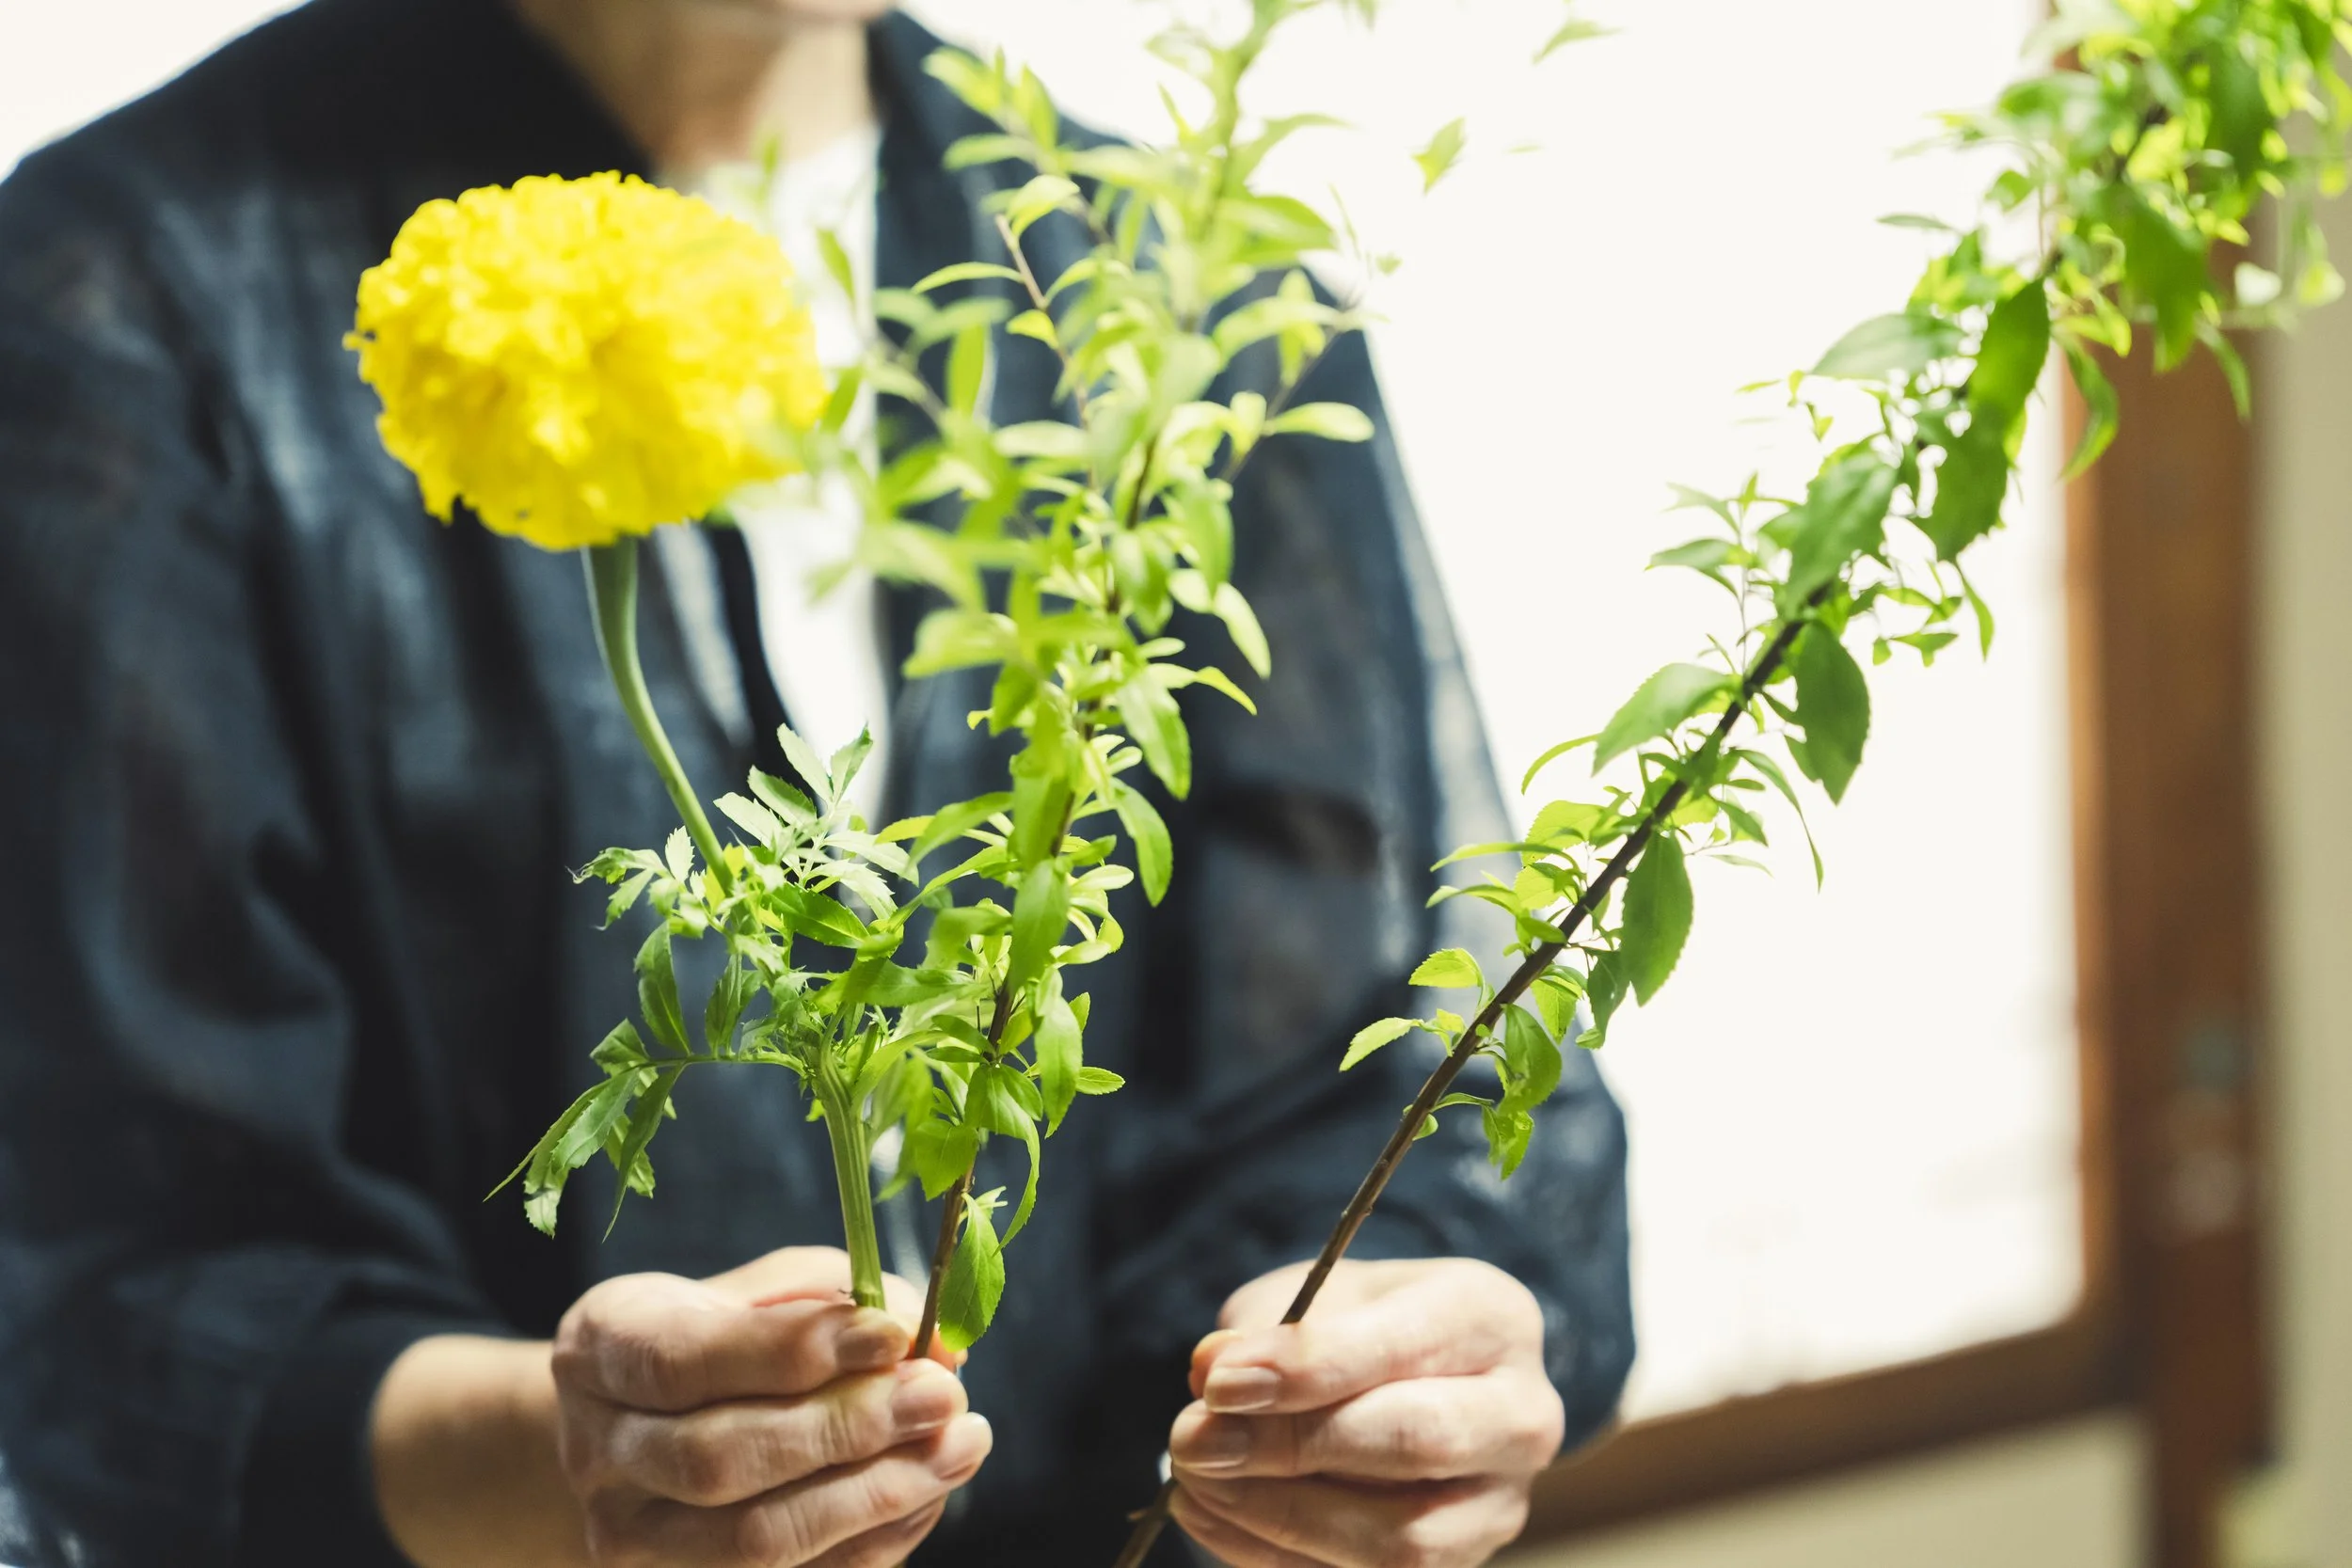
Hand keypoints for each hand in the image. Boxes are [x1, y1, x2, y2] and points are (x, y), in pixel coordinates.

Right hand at [552, 1247, 989, 1566]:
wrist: (648, 1435)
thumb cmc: (721, 1340)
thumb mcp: (761, 1291)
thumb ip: (836, 1299)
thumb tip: (922, 1337)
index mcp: (601, 1350)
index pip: (684, 1363)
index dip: (792, 1351)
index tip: (892, 1336)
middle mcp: (598, 1454)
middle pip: (718, 1460)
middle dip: (847, 1428)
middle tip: (942, 1394)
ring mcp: (630, 1541)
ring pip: (755, 1541)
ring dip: (876, 1494)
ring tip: (961, 1443)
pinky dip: (874, 1539)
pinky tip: (928, 1491)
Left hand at [1166, 1258, 1562, 1567]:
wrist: (1408, 1381)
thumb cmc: (1357, 1326)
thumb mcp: (1315, 1294)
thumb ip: (1268, 1326)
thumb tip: (1213, 1371)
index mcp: (1492, 1319)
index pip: (1407, 1346)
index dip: (1308, 1368)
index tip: (1219, 1383)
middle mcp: (1520, 1417)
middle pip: (1418, 1442)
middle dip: (1292, 1446)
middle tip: (1194, 1439)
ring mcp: (1499, 1506)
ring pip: (1402, 1538)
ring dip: (1279, 1515)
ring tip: (1195, 1478)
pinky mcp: (1463, 1567)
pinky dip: (1273, 1557)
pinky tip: (1211, 1513)